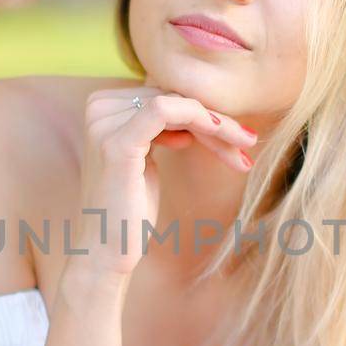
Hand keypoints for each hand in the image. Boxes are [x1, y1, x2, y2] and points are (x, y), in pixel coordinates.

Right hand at [75, 86, 256, 278]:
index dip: (204, 112)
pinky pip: (164, 111)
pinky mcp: (116, 143)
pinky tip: (223, 144)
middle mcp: (98, 107)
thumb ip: (160, 128)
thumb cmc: (129, 211)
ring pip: (177, 103)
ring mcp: (104, 124)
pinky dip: (200, 121)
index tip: (235, 137)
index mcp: (103, 106)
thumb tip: (194, 107)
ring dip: (218, 125)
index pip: (165, 93)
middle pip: (173, 96)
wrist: (106, 252)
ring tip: (244, 147)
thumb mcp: (146, 158)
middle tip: (247, 142)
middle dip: (216, 121)